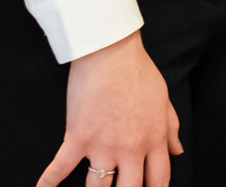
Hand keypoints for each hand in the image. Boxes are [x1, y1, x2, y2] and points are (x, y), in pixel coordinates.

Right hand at [36, 31, 182, 186]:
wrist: (111, 52)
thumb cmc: (138, 71)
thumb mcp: (163, 99)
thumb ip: (171, 128)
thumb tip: (177, 151)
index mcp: (153, 138)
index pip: (159, 179)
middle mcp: (130, 148)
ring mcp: (103, 146)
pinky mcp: (78, 138)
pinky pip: (60, 169)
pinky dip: (48, 182)